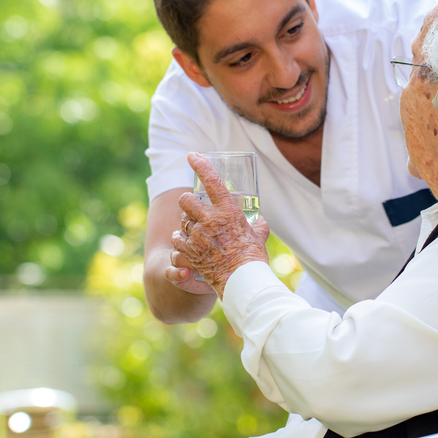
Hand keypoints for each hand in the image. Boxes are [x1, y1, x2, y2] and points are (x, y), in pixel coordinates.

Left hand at [171, 153, 269, 299]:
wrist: (243, 282)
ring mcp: (198, 235)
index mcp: (228, 210)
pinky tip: (188, 244)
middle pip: (187, 200)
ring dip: (186, 223)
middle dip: (188, 203)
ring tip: (196, 230)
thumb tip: (260, 220)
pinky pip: (177, 239)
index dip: (200, 164)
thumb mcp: (259, 236)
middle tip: (195, 209)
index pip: (212, 180)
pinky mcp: (190, 251)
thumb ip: (258, 225)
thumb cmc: (253, 259)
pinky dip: (181, 240)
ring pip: (182, 220)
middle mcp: (210, 219)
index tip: (192, 155)